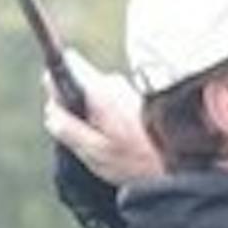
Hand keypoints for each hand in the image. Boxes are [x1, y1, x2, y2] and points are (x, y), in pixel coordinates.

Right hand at [43, 52, 161, 185]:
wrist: (177, 161)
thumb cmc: (135, 159)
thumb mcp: (94, 151)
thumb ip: (67, 129)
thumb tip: (50, 111)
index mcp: (99, 91)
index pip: (66, 67)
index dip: (56, 89)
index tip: (60, 111)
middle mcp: (112, 81)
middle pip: (78, 84)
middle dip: (75, 109)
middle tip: (88, 138)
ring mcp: (123, 88)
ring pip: (93, 97)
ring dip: (94, 119)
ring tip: (109, 144)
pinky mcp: (132, 98)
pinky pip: (108, 104)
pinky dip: (108, 121)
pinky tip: (120, 141)